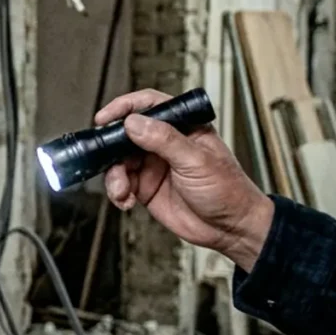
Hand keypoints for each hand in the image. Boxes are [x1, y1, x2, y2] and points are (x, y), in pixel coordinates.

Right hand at [95, 89, 274, 271]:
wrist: (231, 229)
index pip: (149, 105)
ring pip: (119, 161)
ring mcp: (154, 165)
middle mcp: (165, 143)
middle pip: (126, 134)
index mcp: (182, 127)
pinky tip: (127, 200)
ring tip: (122, 189)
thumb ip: (165, 140)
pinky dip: (118, 192)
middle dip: (112, 146)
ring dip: (115, 175)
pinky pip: (122, 184)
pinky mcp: (146, 188)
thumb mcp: (197, 161)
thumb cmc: (229, 191)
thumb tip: (135, 122)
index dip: (125, 106)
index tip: (106, 117)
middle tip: (104, 156)